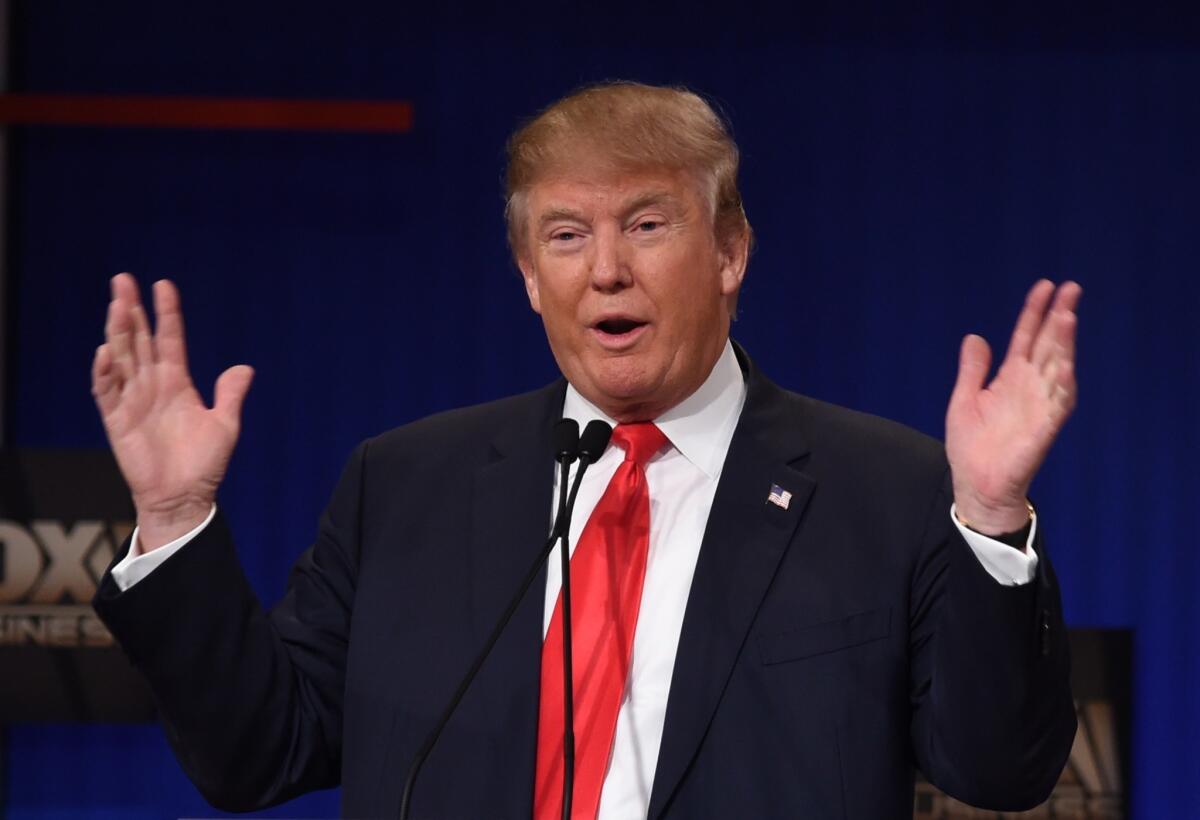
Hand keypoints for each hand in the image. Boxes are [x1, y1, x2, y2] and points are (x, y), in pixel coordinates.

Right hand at [91, 274, 253, 550]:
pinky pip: (107, 391)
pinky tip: (106, 351)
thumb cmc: (204, 464)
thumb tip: (245, 367)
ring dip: (117, 331)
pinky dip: (105, 372)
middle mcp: (152, 385)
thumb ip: (230, 395)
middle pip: (138, 339)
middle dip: (132, 310)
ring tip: (117, 304)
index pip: (169, 338)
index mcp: (177, 382)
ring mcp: (132, 400)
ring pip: (122, 358)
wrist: (185, 497)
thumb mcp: (225, 425)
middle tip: (122, 280)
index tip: (163, 285)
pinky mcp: (117, 420)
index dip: (166, 313)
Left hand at [945, 279, 1080, 534]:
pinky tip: (1066, 366)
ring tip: (1067, 317)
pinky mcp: (1043, 430)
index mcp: (1010, 378)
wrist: (976, 485)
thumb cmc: (972, 446)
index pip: (1026, 337)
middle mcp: (1029, 387)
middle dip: (1059, 317)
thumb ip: (972, 369)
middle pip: (1048, 345)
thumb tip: (974, 336)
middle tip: (1070, 288)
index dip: (1035, 312)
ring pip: (1057, 368)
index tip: (1045, 286)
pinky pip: (1057, 405)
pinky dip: (1062, 386)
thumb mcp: (964, 399)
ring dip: (1064, 344)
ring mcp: (1038, 406)